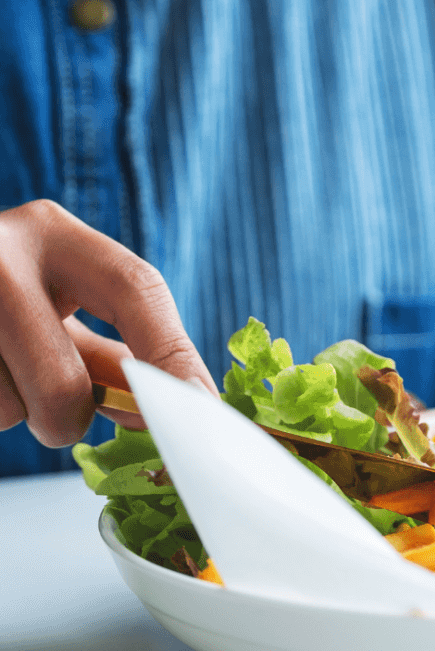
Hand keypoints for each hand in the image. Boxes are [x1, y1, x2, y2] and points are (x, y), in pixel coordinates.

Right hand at [0, 200, 216, 445]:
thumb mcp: (56, 305)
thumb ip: (113, 352)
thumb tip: (183, 406)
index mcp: (52, 232)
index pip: (137, 290)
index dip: (173, 357)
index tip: (198, 407)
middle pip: (68, 380)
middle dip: (72, 418)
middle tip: (64, 414)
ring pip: (13, 409)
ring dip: (14, 414)